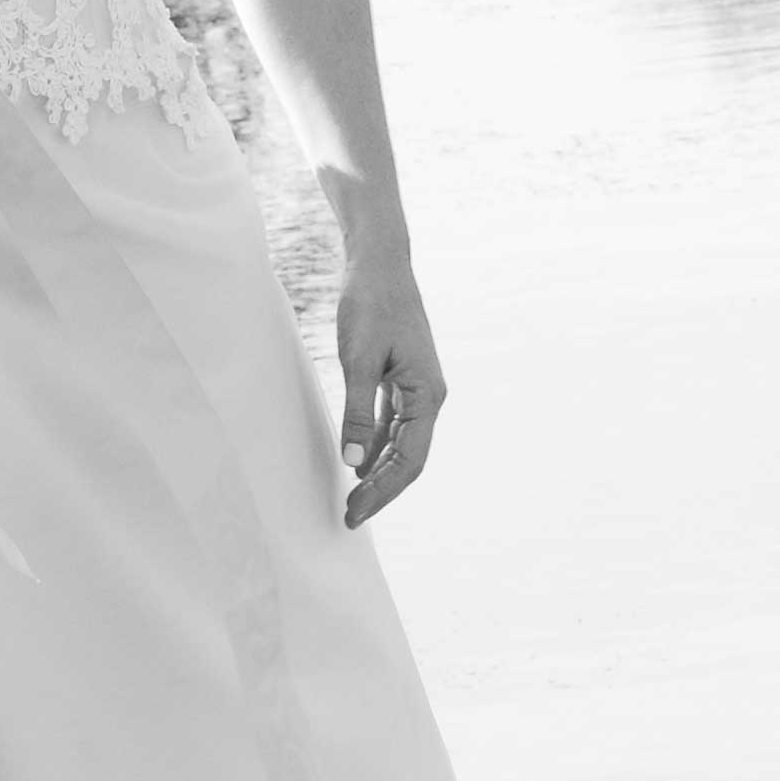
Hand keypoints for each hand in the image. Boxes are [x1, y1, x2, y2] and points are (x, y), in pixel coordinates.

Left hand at [334, 247, 446, 527]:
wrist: (379, 263)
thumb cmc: (371, 304)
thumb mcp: (358, 359)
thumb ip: (358, 411)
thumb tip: (354, 460)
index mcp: (428, 395)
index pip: (409, 460)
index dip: (382, 491)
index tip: (355, 512)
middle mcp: (429, 397)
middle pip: (408, 459)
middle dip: (380, 490)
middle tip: (350, 517)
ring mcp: (417, 389)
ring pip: (401, 444)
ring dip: (378, 471)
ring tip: (353, 498)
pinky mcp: (402, 380)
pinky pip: (393, 425)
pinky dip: (377, 445)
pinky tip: (359, 462)